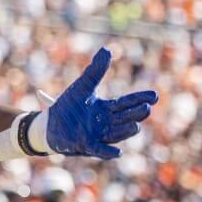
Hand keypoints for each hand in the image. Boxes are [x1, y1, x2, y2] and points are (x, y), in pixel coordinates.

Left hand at [43, 47, 157, 158]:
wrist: (47, 123)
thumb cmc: (67, 106)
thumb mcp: (82, 86)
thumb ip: (95, 70)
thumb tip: (107, 49)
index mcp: (107, 109)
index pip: (127, 103)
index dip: (140, 99)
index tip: (154, 96)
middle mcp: (106, 123)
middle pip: (125, 118)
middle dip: (136, 114)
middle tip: (147, 108)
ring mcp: (97, 135)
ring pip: (116, 134)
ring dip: (126, 131)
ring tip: (136, 125)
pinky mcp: (85, 145)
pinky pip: (100, 150)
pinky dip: (108, 152)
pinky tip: (117, 152)